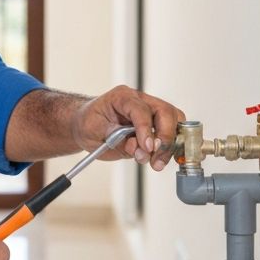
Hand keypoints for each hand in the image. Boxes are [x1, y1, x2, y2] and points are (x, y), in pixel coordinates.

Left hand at [70, 85, 184, 170]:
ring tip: (156, 162)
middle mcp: (139, 100)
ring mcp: (149, 111)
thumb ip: (117, 140)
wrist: (85, 125)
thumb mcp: (93, 132)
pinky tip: (161, 159)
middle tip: (156, 157)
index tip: (147, 147)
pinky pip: (173, 131)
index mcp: (121, 97)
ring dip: (169, 145)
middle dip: (165, 137)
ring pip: (174, 121)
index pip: (140, 110)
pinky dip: (170, 147)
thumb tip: (138, 148)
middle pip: (165, 112)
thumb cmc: (88, 124)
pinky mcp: (155, 123)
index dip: (146, 129)